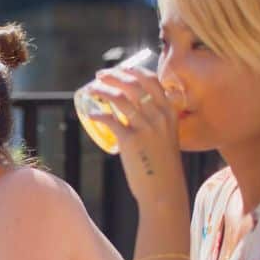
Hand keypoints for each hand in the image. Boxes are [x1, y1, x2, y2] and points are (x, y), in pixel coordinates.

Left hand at [87, 67, 187, 207]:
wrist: (163, 190)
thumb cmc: (161, 166)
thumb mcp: (165, 137)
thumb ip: (155, 123)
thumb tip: (131, 114)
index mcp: (169, 112)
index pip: (152, 81)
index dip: (133, 71)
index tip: (120, 69)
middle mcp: (159, 116)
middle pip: (133, 84)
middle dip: (113, 75)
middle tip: (99, 75)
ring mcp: (146, 127)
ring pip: (120, 98)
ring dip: (102, 90)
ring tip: (91, 90)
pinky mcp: (131, 141)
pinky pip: (110, 120)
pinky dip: (98, 114)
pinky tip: (90, 113)